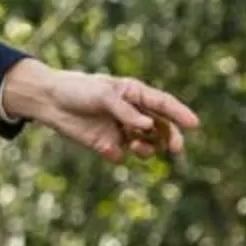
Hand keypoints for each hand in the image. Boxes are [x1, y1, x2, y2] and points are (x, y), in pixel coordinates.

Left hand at [6, 62, 198, 163]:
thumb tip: (148, 126)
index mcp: (135, 94)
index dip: (180, 114)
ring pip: (147, 144)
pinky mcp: (108, 145)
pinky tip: (107, 147)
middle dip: (172, 138)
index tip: (195, 124)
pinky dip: (120, 154)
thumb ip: (125, 110)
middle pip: (162, 128)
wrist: (50, 102)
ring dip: (149, 148)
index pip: (163, 104)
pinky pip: (122, 154)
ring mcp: (121, 130)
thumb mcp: (102, 94)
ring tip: (138, 145)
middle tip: (177, 148)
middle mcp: (132, 113)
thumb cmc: (78, 90)